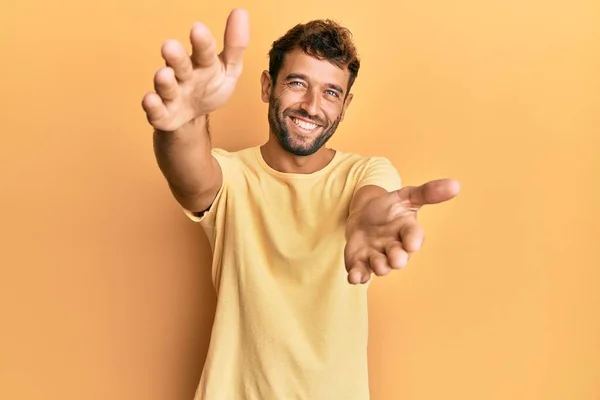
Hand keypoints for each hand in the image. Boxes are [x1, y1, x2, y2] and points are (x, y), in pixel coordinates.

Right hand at [141, 8, 249, 131]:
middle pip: (179, 63)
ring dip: (164, 81)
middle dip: (175, 56)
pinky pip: (155, 110)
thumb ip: (235, 45)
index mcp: (202, 62)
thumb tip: (241, 12)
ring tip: (164, 75)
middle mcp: (183, 74)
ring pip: (165, 85)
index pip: (204, 50)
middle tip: (170, 46)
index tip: (198, 28)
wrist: (194, 115)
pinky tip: (150, 99)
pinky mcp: (162, 114)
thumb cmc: (210, 86)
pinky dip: (152, 106)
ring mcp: (171, 94)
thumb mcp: (229, 69)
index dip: (201, 41)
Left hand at [344, 179, 459, 283]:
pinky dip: (357, 275)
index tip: (412, 244)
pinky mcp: (360, 262)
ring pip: (380, 267)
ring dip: (378, 266)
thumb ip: (427, 192)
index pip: (414, 237)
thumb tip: (456, 185)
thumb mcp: (406, 196)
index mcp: (408, 232)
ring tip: (376, 262)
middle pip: (398, 257)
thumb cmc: (388, 208)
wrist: (363, 216)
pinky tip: (354, 276)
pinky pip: (360, 272)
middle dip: (397, 258)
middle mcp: (395, 248)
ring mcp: (378, 256)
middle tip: (395, 258)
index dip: (413, 240)